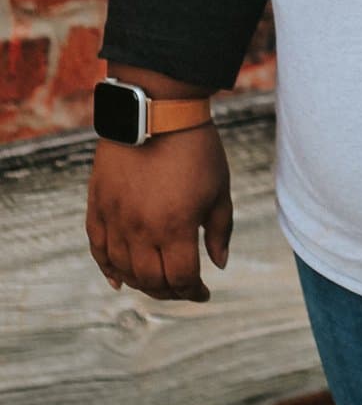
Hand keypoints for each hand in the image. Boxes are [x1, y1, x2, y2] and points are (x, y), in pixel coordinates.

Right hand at [86, 125, 232, 302]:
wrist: (157, 111)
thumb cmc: (196, 148)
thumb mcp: (220, 188)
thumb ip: (220, 230)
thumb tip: (219, 264)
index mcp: (176, 227)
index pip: (182, 278)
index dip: (194, 292)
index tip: (203, 293)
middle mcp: (141, 229)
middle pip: (151, 280)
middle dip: (170, 291)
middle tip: (181, 289)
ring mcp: (116, 218)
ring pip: (123, 269)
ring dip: (141, 283)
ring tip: (156, 282)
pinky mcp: (98, 205)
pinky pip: (97, 248)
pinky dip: (107, 268)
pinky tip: (118, 279)